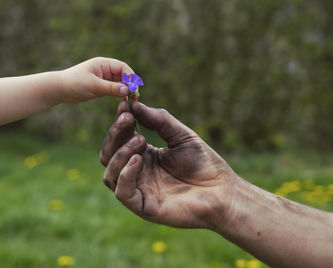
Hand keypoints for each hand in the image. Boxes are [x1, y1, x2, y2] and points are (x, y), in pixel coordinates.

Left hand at [59, 57, 133, 102]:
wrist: (59, 89)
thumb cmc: (74, 83)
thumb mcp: (94, 85)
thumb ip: (111, 88)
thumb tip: (128, 90)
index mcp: (103, 63)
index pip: (123, 68)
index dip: (131, 77)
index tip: (134, 89)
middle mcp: (105, 69)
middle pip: (124, 75)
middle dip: (130, 85)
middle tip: (135, 96)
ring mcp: (103, 78)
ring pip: (120, 83)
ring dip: (126, 90)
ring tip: (131, 100)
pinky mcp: (101, 86)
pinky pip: (115, 89)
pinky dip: (120, 94)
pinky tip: (124, 101)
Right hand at [100, 101, 237, 228]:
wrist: (222, 191)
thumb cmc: (204, 164)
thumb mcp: (181, 135)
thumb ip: (159, 120)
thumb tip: (134, 103)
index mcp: (144, 156)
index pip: (120, 139)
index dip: (119, 122)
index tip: (123, 104)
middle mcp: (137, 173)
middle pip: (109, 155)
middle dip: (115, 135)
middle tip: (127, 119)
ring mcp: (139, 190)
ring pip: (110, 174)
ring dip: (120, 153)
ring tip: (140, 140)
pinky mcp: (144, 207)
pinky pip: (122, 192)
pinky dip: (125, 175)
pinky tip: (138, 160)